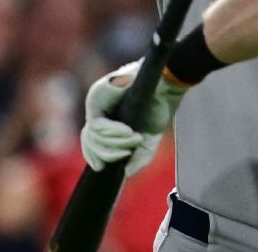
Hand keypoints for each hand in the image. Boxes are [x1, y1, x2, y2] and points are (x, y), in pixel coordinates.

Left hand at [80, 60, 186, 175]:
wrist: (168, 84)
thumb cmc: (161, 106)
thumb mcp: (150, 137)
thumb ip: (140, 156)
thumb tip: (126, 172)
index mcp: (109, 119)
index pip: (92, 142)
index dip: (94, 156)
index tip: (101, 167)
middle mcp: (100, 110)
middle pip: (89, 141)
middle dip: (106, 153)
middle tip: (126, 153)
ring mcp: (96, 102)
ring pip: (92, 135)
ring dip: (114, 142)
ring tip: (135, 137)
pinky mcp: (98, 95)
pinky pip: (97, 123)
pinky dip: (113, 131)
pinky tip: (128, 131)